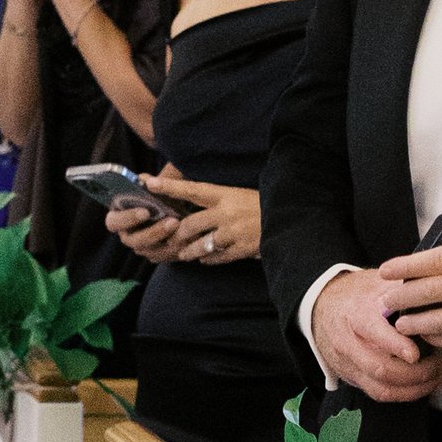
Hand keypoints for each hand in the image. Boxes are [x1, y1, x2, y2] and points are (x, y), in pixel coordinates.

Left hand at [105, 170, 260, 267]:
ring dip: (189, 251)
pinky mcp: (243, 248)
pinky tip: (204, 259)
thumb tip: (192, 202)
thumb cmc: (263, 205)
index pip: (193, 189)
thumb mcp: (239, 195)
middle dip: (177, 234)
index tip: (150, 182)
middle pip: (191, 224)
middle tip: (169, 238)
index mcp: (226, 194)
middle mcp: (228, 212)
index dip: (170, 186)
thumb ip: (217, 200)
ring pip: (201, 245)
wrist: (292, 218)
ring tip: (183, 253)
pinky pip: (218, 257)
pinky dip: (208, 259)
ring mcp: (235, 232)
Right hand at [310, 268, 441, 405]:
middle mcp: (348, 343)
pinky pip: (379, 394)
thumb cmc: (357, 295)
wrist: (323, 307)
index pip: (373, 332)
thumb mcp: (377, 283)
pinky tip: (422, 385)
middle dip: (416, 373)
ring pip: (381, 388)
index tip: (416, 353)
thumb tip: (433, 290)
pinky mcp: (352, 377)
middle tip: (438, 365)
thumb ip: (403, 288)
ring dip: (414, 388)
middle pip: (380, 368)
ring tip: (436, 376)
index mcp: (355, 315)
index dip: (396, 345)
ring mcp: (348, 364)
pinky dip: (405, 394)